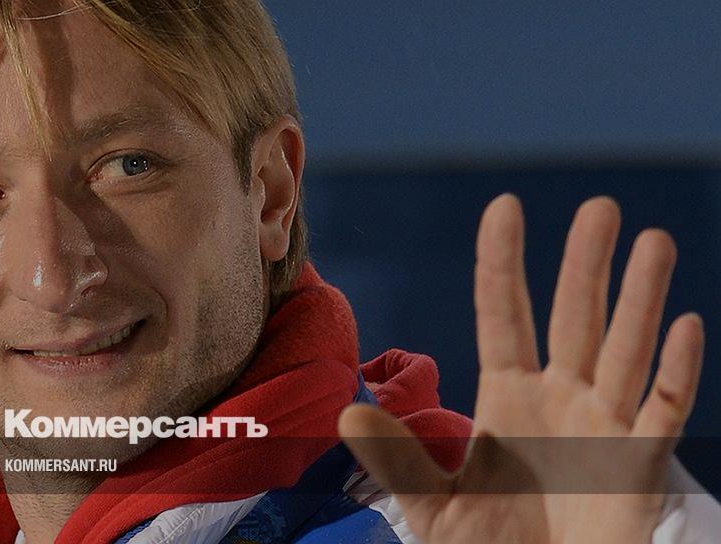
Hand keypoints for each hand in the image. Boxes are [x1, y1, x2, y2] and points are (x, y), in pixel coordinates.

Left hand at [338, 194, 703, 542]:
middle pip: (574, 317)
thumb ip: (397, 459)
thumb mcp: (431, 505)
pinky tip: (687, 324)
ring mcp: (603, 425)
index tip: (505, 206)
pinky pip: (663, 410)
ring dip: (641, 298)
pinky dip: (677, 370)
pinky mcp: (640, 465)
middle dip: (585, 264)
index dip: (503, 262)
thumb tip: (346, 414)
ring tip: (654, 240)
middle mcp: (559, 398)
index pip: (503, 314)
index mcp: (507, 395)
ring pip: (625, 349)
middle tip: (599, 207)